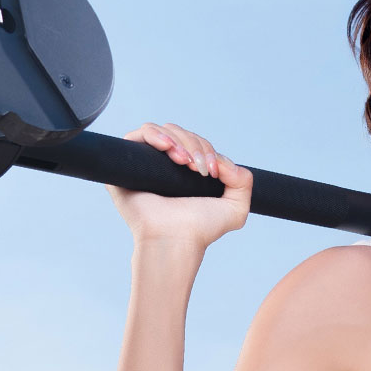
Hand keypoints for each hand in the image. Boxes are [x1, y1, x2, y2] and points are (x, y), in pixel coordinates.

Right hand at [106, 122, 253, 249]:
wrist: (176, 239)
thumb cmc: (200, 229)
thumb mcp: (236, 208)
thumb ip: (244, 181)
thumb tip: (225, 162)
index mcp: (186, 172)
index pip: (195, 142)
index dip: (206, 149)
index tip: (211, 171)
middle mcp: (164, 167)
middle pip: (181, 133)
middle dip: (195, 145)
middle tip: (199, 169)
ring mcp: (145, 165)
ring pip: (163, 131)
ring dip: (179, 141)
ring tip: (184, 161)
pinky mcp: (126, 166)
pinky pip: (139, 136)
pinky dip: (156, 135)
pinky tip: (168, 149)